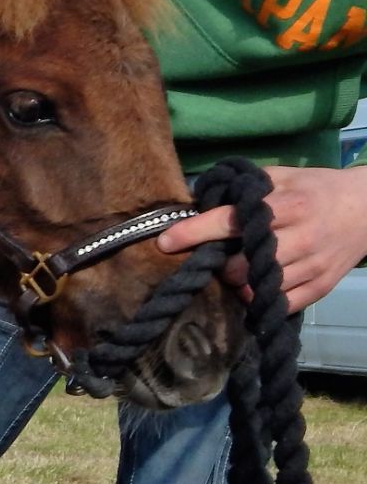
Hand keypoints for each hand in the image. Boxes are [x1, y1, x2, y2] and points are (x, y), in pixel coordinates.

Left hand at [156, 164, 366, 312]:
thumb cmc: (316, 190)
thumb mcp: (283, 177)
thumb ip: (245, 188)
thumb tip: (200, 198)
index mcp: (287, 205)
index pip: (230, 221)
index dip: (193, 233)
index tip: (164, 241)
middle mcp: (299, 237)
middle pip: (239, 265)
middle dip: (216, 266)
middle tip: (206, 262)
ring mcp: (311, 266)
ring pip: (256, 289)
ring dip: (235, 286)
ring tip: (228, 275)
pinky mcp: (319, 288)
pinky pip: (277, 305)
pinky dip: (259, 301)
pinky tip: (252, 290)